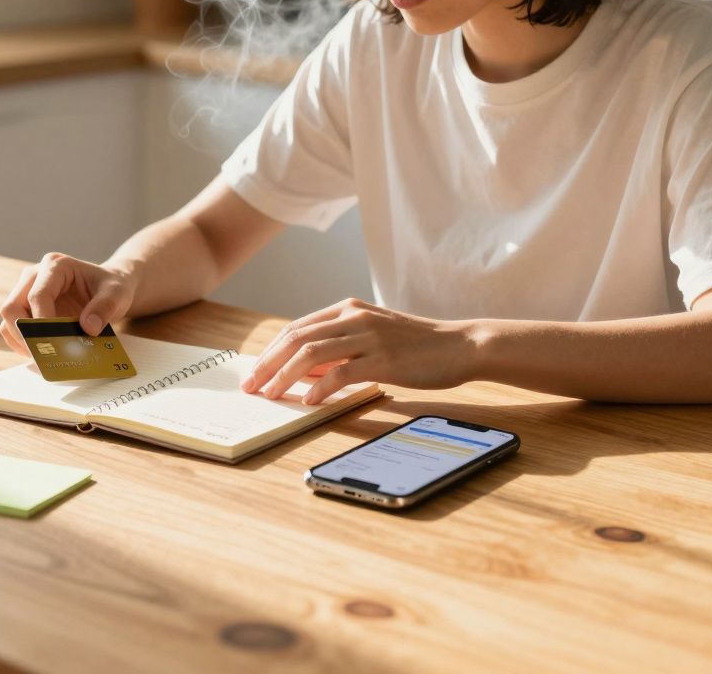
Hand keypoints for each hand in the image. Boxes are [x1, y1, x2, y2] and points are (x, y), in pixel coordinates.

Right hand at [0, 252, 137, 355]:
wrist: (109, 289)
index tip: (54, 343)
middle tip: (44, 353)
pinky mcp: (26, 307)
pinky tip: (40, 352)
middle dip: (24, 334)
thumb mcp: (117, 294)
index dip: (41, 321)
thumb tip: (88, 327)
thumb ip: (105, 308)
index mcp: (55, 266)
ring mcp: (27, 291)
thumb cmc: (111, 287)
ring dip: (21, 340)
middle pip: (12, 306)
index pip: (37, 295)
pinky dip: (21, 343)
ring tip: (43, 356)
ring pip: (9, 319)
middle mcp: (35, 275)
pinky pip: (12, 327)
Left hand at [241, 298, 475, 404]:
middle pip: (296, 338)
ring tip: (271, 396)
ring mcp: (368, 337)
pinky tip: (309, 402)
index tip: (254, 373)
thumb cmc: (415, 345)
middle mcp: (353, 317)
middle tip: (251, 387)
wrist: (460, 345)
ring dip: (285, 377)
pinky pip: (341, 373)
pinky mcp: (383, 359)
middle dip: (267, 364)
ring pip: (311, 354)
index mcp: (347, 308)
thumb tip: (302, 370)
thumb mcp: (372, 335)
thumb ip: (338, 346)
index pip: (296, 328)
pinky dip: (320, 389)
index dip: (270, 351)